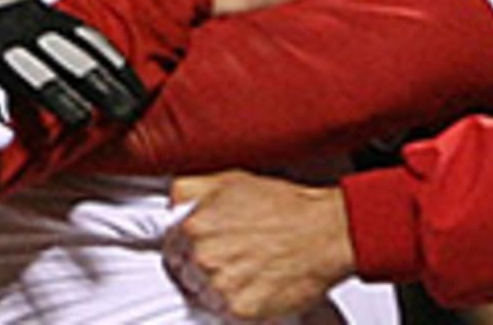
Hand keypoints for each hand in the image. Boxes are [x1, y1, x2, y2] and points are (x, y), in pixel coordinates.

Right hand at [0, 0, 146, 127]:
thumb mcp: (19, 16)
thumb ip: (49, 35)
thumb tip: (95, 60)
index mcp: (33, 17)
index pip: (84, 39)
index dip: (113, 64)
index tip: (138, 89)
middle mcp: (16, 28)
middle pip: (67, 56)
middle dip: (99, 82)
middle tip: (126, 108)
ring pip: (29, 70)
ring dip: (59, 93)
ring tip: (82, 115)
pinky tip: (9, 132)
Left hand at [164, 170, 353, 320]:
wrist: (321, 232)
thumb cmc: (282, 205)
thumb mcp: (229, 180)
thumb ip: (189, 190)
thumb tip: (171, 202)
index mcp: (195, 224)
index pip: (171, 247)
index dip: (187, 248)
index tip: (202, 248)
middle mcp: (203, 256)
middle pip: (186, 273)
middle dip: (203, 267)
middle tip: (232, 257)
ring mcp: (220, 285)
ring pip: (204, 296)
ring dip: (220, 288)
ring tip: (247, 270)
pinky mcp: (240, 310)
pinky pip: (226, 314)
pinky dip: (240, 304)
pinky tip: (257, 284)